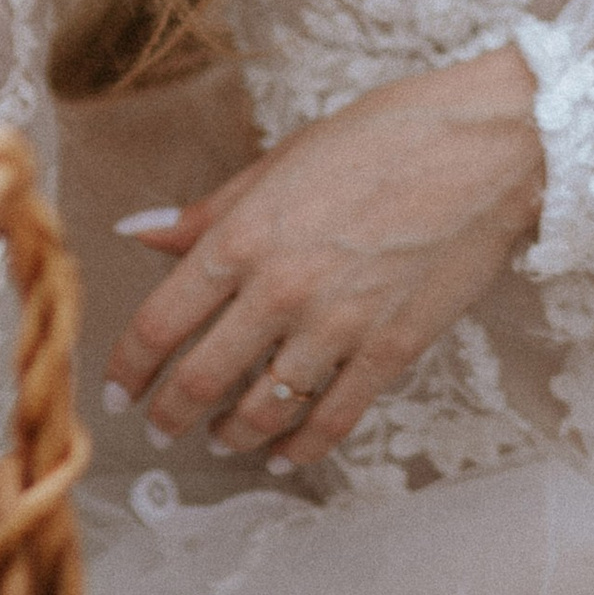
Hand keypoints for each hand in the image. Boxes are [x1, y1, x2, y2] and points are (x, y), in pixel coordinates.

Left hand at [102, 46, 544, 471]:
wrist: (478, 151)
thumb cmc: (377, 140)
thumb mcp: (278, 162)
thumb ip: (207, 212)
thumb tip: (136, 232)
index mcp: (244, 236)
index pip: (161, 321)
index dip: (128, 367)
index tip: (115, 389)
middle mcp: (280, 289)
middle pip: (201, 378)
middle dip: (169, 413)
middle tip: (157, 428)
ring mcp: (337, 327)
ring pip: (264, 408)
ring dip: (230, 434)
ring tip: (216, 440)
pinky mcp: (390, 353)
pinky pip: (333, 420)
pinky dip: (300, 448)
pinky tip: (281, 454)